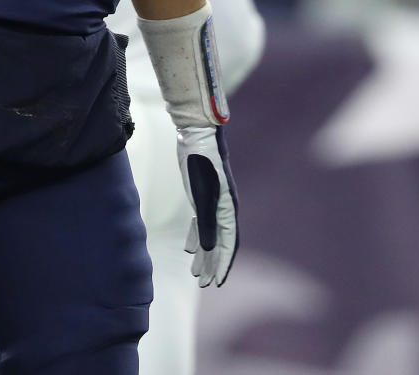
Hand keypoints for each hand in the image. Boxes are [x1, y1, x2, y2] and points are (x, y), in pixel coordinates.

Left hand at [176, 124, 238, 286]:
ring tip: (196, 272)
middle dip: (213, 263)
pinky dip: (197, 236)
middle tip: (205, 284)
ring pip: (211, 234)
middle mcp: (224, 207)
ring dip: (205, 253)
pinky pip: (202, 222)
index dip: (223, 264)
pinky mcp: (202, 194)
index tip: (216, 283)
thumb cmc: (201, 162)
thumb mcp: (203, 194)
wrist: (197, 134)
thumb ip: (205, 223)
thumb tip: (208, 250)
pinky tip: (190, 248)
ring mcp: (214, 200)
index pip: (229, 244)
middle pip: (220, 242)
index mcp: (228, 208)